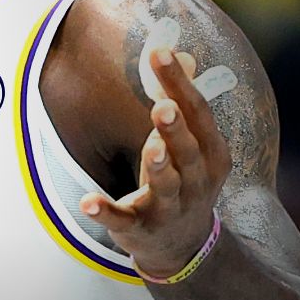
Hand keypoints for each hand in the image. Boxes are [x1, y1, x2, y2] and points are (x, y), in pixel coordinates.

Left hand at [80, 46, 232, 276]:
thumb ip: (180, 105)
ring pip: (166, 187)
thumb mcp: (190, 146)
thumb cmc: (184, 181)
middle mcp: (196, 182)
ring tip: (150, 147)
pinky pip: (122, 221)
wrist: (185, 247)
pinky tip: (87, 202)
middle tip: (163, 106)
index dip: (181, 84)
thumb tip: (178, 55)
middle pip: (188, 152)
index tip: (161, 53)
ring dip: (158, 167)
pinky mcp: (140, 230)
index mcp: (211, 155)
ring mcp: (169, 209)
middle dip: (176, 130)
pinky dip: (105, 213)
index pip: (199, 114)